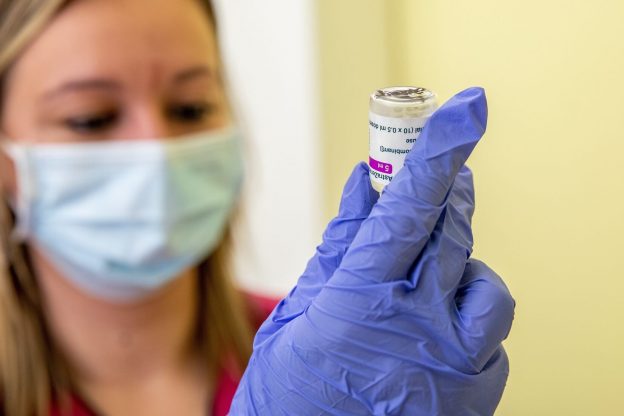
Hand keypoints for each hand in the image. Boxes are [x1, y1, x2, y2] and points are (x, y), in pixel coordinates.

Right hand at [230, 88, 514, 414]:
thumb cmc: (288, 396)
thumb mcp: (299, 315)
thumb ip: (339, 248)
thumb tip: (362, 188)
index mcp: (362, 299)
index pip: (409, 206)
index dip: (438, 150)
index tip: (467, 108)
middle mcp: (418, 326)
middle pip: (453, 230)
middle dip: (449, 193)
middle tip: (441, 176)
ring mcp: (454, 364)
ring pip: (486, 284)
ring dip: (460, 266)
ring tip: (428, 280)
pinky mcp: (477, 395)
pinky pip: (491, 335)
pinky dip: (468, 319)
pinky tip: (437, 332)